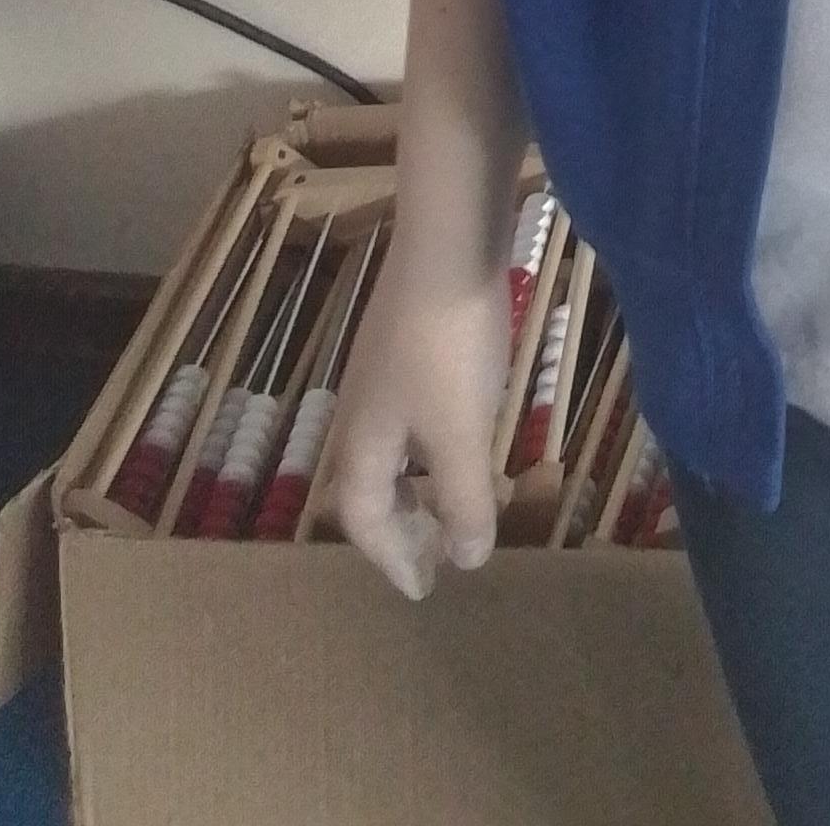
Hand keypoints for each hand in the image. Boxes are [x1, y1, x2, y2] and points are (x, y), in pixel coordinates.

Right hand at [328, 247, 510, 600]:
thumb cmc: (449, 347)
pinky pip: (412, 412)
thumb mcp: (462, 434)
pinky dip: (433, 441)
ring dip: (419, 482)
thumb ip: (465, 500)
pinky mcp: (410, 335)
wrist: (448, 241)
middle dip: (400, 524)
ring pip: (392, 445)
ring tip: (454, 499)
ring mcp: (384, 367)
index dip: (392, 558)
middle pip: (370, 483)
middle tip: (435, 554)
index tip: (423, 589)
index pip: (364, 518)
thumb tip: (465, 562)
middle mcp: (362, 407)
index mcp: (364, 440)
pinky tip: (466, 427)